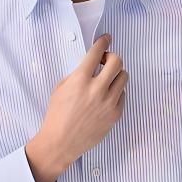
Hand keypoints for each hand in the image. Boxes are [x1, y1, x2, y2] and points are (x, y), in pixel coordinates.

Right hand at [34, 34, 126, 171]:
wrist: (60, 142)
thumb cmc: (57, 116)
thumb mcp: (61, 88)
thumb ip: (78, 74)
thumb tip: (92, 65)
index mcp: (80, 80)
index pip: (97, 52)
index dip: (103, 42)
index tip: (106, 39)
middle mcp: (97, 90)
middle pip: (117, 61)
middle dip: (112, 57)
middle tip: (106, 61)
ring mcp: (108, 103)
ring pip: (124, 77)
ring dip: (116, 74)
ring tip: (106, 79)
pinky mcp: (115, 114)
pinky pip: (123, 95)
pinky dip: (116, 92)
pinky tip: (106, 96)